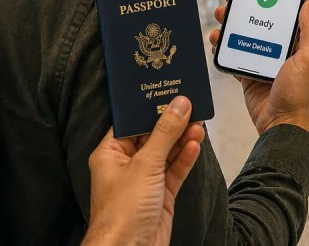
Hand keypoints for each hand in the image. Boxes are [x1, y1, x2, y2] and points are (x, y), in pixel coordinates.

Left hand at [83, 97, 204, 245]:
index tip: (168, 95)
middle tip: (190, 106)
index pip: (132, 123)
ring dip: (182, 139)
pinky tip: (195, 145)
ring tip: (198, 123)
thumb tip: (178, 106)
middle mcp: (126, 166)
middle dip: (171, 123)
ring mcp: (144, 181)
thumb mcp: (145, 165)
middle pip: (152, 137)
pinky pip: (174, 171)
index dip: (150, 109)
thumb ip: (164, 133)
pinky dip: (185, 159)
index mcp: (110, 154)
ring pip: (166, 153)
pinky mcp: (159, 195)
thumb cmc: (121, 214)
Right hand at [209, 0, 308, 136]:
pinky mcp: (247, 75)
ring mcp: (262, 63)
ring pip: (242, 37)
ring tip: (217, 19)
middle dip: (242, 8)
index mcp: (297, 44)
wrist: (281, 124)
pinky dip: (223, 48)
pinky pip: (232, 57)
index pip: (281, 14)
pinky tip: (215, 41)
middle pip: (258, 22)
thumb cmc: (299, 93)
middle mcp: (279, 50)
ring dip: (228, 26)